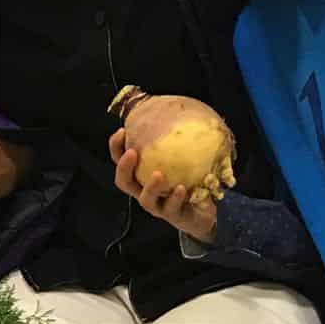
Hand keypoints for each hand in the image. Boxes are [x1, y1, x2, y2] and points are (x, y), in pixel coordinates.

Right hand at [110, 127, 216, 242]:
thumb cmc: (192, 179)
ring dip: (150, 186)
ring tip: (158, 174)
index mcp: (141, 176)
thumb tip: (173, 107)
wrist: (207, 211)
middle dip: (124, 167)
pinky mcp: (173, 216)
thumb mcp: (183, 156)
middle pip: (124, 182)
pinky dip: (175, 198)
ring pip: (145, 199)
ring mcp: (158, 205)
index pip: (121, 160)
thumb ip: (175, 138)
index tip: (122, 131)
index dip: (117, 147)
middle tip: (132, 153)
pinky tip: (181, 188)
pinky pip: (171, 208)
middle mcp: (144, 191)